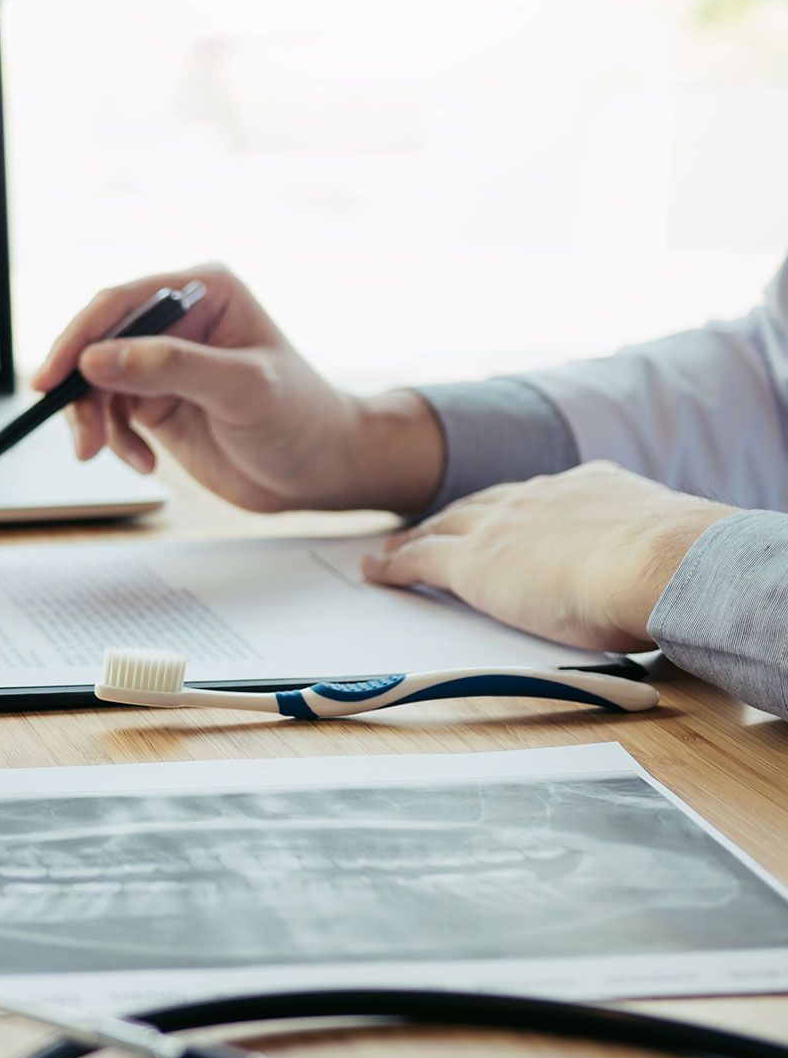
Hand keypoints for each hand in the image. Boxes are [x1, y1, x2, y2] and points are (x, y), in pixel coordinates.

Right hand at [33, 265, 445, 512]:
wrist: (320, 472)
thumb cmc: (300, 419)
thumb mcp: (240, 388)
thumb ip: (169, 368)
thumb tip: (95, 358)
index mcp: (203, 292)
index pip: (122, 302)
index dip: (79, 338)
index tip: (53, 378)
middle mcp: (178, 321)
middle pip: (98, 343)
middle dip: (83, 390)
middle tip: (83, 437)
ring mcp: (164, 363)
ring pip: (97, 382)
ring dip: (95, 422)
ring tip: (109, 456)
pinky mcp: (157, 401)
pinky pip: (111, 415)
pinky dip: (115, 442)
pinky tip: (145, 463)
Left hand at [362, 461, 738, 650]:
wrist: (662, 563)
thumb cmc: (679, 567)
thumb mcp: (664, 545)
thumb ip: (648, 549)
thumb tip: (665, 570)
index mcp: (590, 488)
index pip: (538, 497)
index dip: (511, 508)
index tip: (499, 515)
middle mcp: (539, 497)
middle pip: (481, 505)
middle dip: (455, 516)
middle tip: (430, 528)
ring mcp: (502, 525)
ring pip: (443, 526)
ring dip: (417, 538)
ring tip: (393, 550)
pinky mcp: (473, 561)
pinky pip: (420, 558)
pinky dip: (395, 563)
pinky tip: (378, 570)